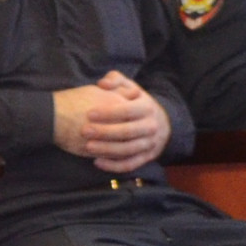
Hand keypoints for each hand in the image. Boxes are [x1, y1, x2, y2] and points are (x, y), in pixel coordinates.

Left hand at [52, 73, 169, 172]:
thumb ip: (115, 79)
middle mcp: (151, 126)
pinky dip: (114, 166)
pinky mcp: (146, 158)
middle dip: (105, 132)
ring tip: (87, 147)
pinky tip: (96, 162)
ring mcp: (150, 144)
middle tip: (84, 131)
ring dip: (107, 150)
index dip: (108, 112)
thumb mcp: (130, 87)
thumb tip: (102, 83)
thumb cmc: (136, 102)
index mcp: (147, 107)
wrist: (161, 122)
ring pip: (128, 150)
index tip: (89, 113)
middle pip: (127, 132)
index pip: (128, 110)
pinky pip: (130, 164)